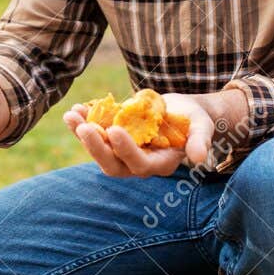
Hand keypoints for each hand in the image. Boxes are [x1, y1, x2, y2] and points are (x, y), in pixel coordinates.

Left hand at [62, 89, 243, 176]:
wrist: (180, 111)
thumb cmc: (193, 119)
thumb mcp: (201, 126)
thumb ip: (200, 141)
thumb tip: (199, 157)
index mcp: (159, 164)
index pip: (139, 164)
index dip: (126, 150)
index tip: (114, 130)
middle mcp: (137, 163)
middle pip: (112, 165)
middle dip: (96, 147)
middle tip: (83, 127)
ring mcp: (122, 153)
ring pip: (99, 150)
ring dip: (82, 134)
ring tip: (72, 115)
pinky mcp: (112, 140)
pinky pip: (94, 135)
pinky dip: (82, 123)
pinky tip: (74, 109)